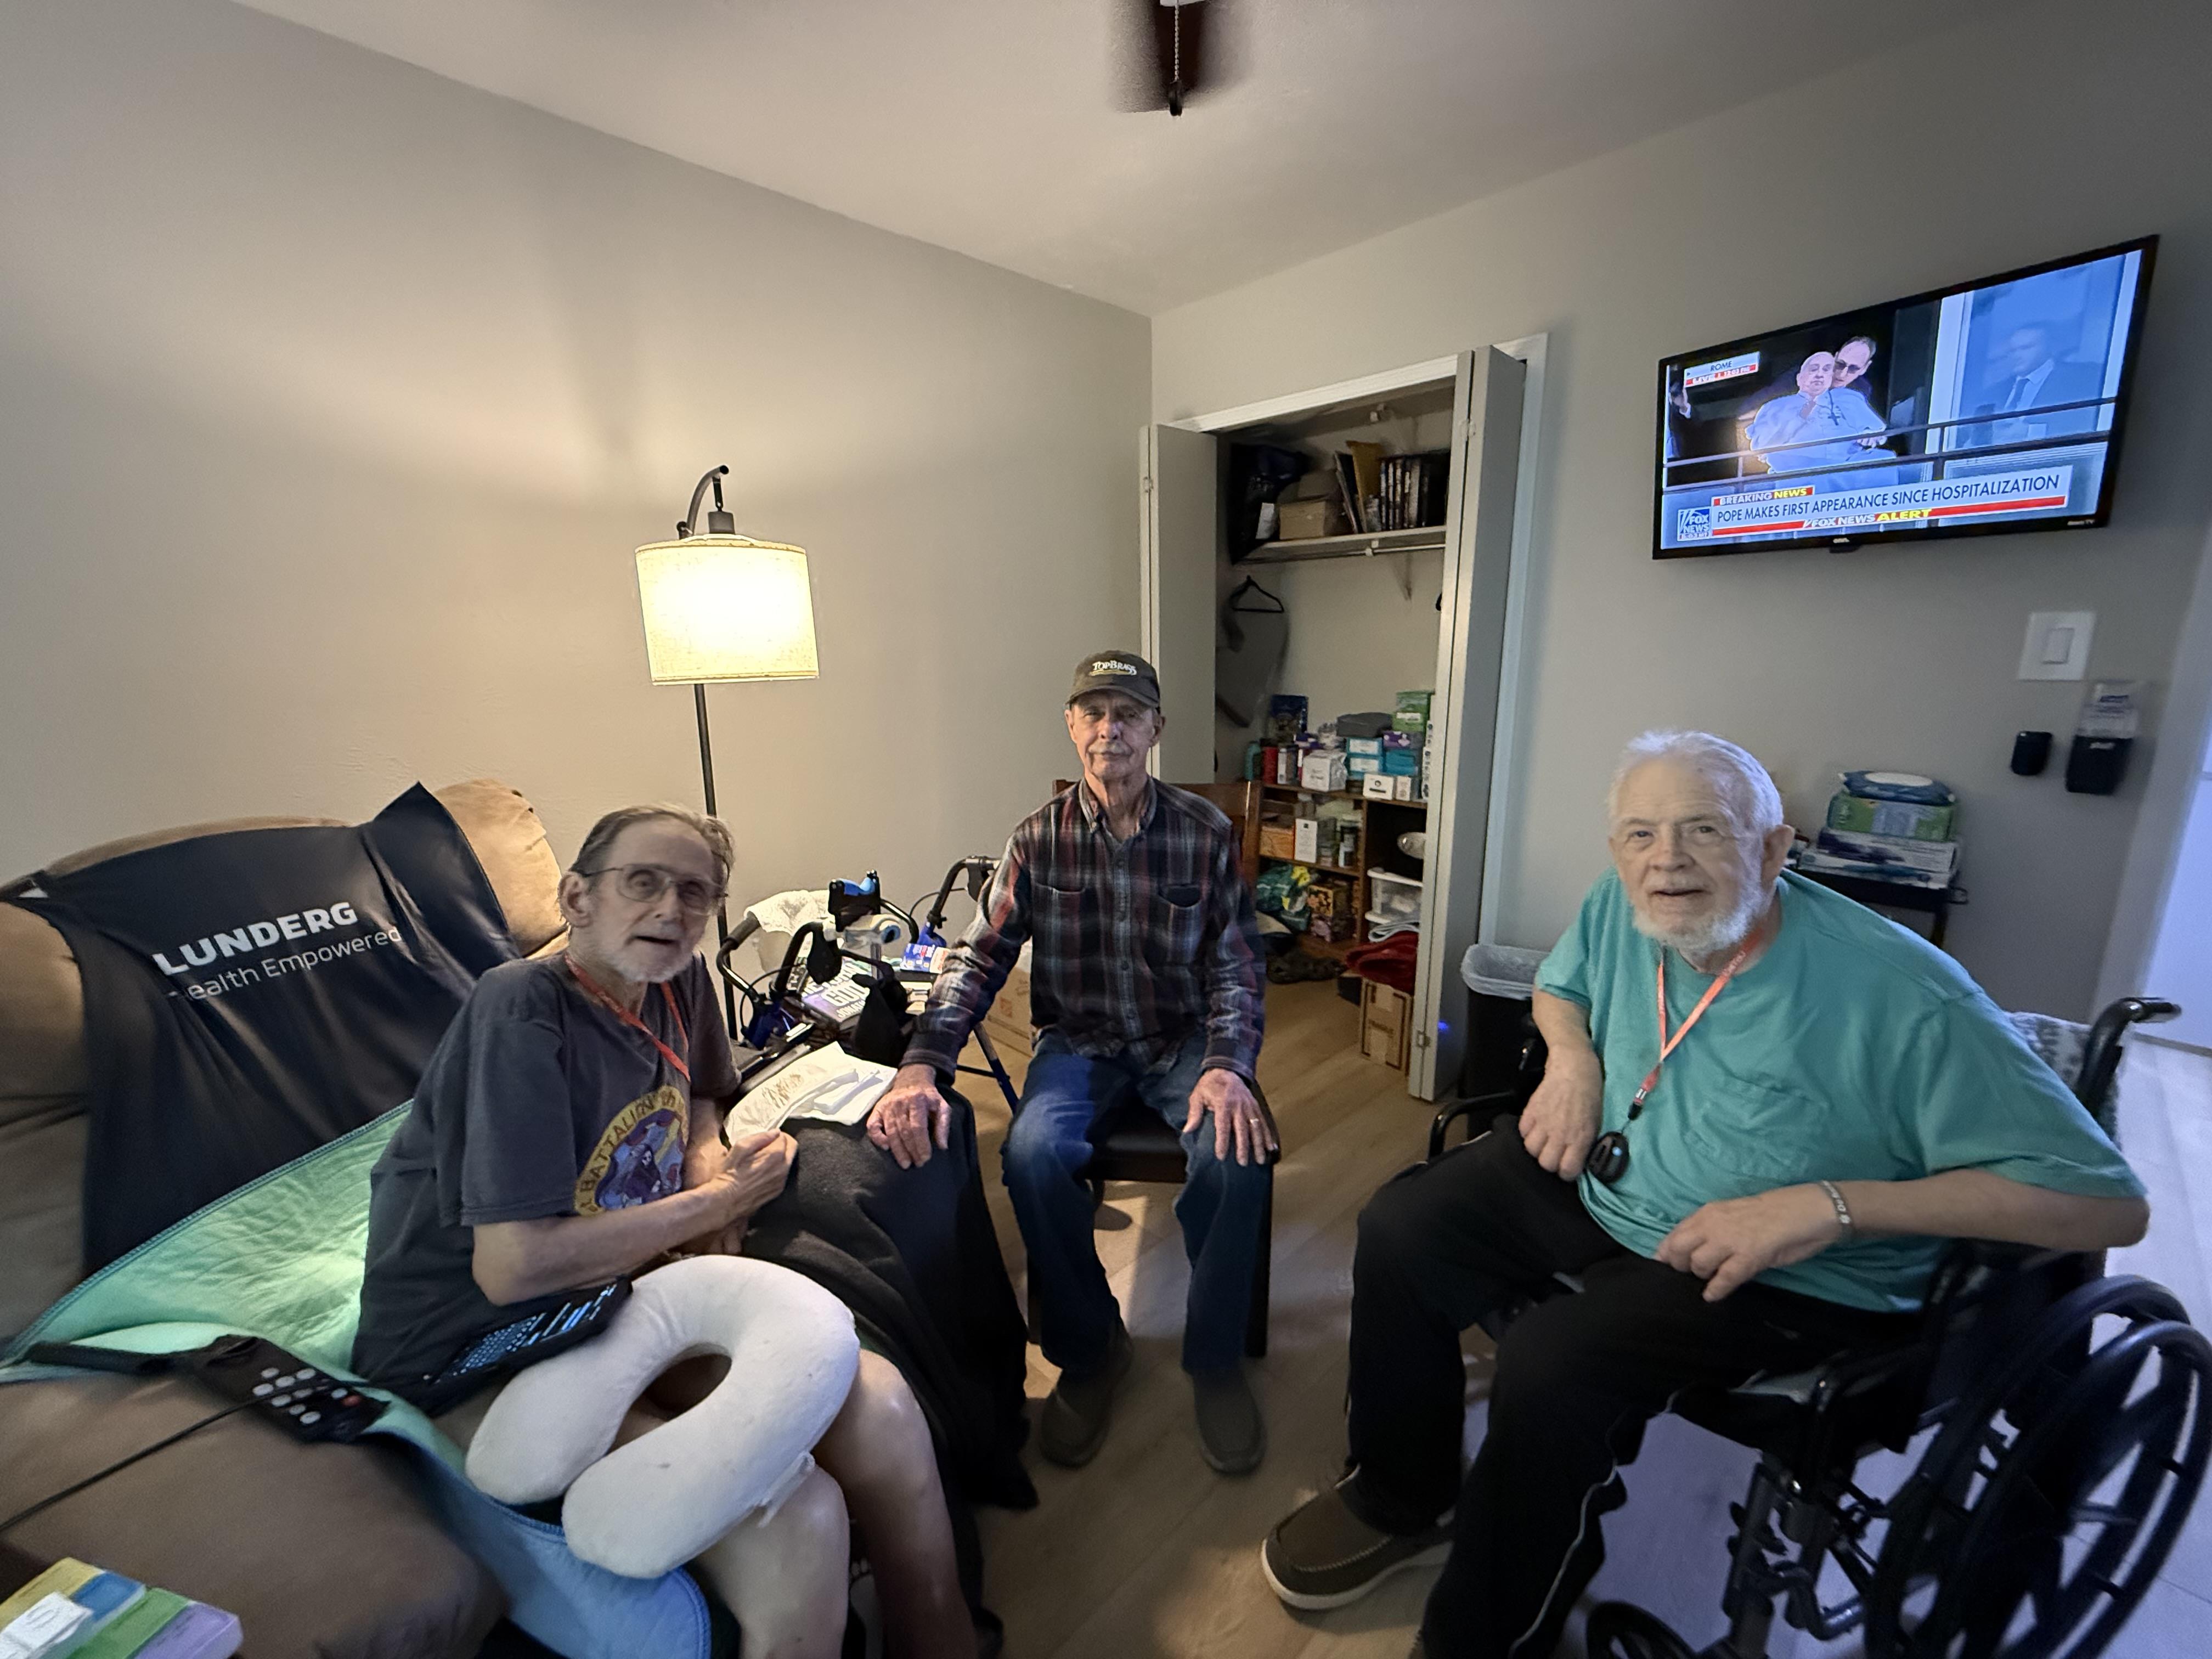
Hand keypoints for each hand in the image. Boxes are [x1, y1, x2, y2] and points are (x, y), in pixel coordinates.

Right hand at [708, 1129, 793, 1223]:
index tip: (768, 1136)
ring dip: (781, 1156)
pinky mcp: (777, 1191)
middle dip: (783, 1143)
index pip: (785, 1137)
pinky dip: (777, 1169)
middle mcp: (783, 1168)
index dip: (776, 1134)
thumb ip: (760, 1137)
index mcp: (775, 1155)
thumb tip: (775, 1132)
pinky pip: (783, 1175)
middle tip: (769, 1144)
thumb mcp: (741, 1148)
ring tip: (763, 1158)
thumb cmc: (730, 1174)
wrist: (726, 1201)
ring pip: (788, 1162)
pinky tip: (763, 1171)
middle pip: (792, 1148)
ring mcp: (781, 1181)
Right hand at [867, 1064, 952, 1168]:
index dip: (921, 1145)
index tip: (925, 1158)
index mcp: (917, 1100)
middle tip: (917, 1164)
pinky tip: (886, 1147)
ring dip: (898, 1150)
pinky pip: (872, 1126)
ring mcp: (887, 1106)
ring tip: (905, 1163)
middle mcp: (899, 1102)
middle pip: (904, 1132)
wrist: (912, 1080)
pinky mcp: (877, 1109)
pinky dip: (877, 1138)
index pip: (918, 1127)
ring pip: (891, 1132)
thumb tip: (942, 1146)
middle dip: (911, 1150)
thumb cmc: (928, 1097)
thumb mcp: (942, 1106)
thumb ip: (943, 1125)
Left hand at [1183, 1068, 1276, 1165]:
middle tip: (1242, 1162)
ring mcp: (1249, 1107)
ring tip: (1260, 1160)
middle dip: (1243, 1147)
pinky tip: (1271, 1147)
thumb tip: (1187, 1130)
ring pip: (1256, 1128)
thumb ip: (1194, 1113)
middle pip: (1242, 1130)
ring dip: (1259, 1145)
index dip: (1222, 1142)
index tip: (1221, 1156)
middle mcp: (1239, 1106)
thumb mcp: (1198, 1095)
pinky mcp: (1256, 1107)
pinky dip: (1268, 1135)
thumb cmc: (1210, 1085)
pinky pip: (1263, 1122)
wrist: (1227, 1069)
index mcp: (1223, 1104)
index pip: (1223, 1126)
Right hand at [1519, 1056, 1601, 1179]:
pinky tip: (1536, 1127)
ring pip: (1531, 1150)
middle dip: (1551, 1162)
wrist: (1573, 1068)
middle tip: (1555, 1153)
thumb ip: (1584, 1144)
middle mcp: (1560, 1134)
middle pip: (1546, 1164)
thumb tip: (1576, 1159)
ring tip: (1543, 1140)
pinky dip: (1528, 1132)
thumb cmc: (1590, 1095)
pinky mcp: (1530, 1112)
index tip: (1568, 1166)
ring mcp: (1543, 1123)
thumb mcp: (1595, 1123)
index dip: (1567, 1172)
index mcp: (1580, 1138)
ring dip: (1537, 1148)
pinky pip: (1522, 1132)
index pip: (1567, 1170)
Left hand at [1656, 1184, 1845, 1301]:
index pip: (1674, 1235)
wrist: (1806, 1209)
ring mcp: (1730, 1240)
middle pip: (1677, 1250)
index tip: (1663, 1266)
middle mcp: (1713, 1224)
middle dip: (1678, 1266)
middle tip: (1686, 1276)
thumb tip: (1694, 1249)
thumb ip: (1712, 1229)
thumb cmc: (1773, 1212)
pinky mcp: (1749, 1256)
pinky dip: (1715, 1290)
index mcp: (1709, 1212)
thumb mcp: (1733, 1215)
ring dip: (1700, 1276)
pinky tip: (1713, 1296)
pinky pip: (1724, 1278)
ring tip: (1708, 1281)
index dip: (1666, 1253)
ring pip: (1697, 1264)